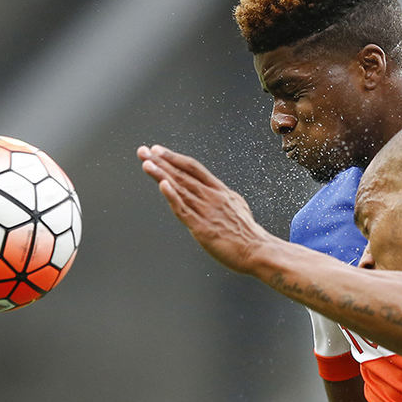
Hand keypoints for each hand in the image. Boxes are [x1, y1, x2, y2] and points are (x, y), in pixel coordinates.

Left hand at [137, 145, 274, 274]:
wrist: (258, 251)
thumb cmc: (247, 233)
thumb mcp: (237, 206)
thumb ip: (222, 198)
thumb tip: (216, 192)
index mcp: (220, 190)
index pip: (193, 168)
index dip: (174, 158)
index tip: (157, 150)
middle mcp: (212, 197)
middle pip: (183, 175)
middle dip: (161, 162)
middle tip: (144, 151)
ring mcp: (207, 211)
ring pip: (180, 189)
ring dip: (162, 175)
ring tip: (146, 163)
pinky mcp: (202, 228)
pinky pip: (183, 210)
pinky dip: (172, 196)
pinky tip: (162, 185)